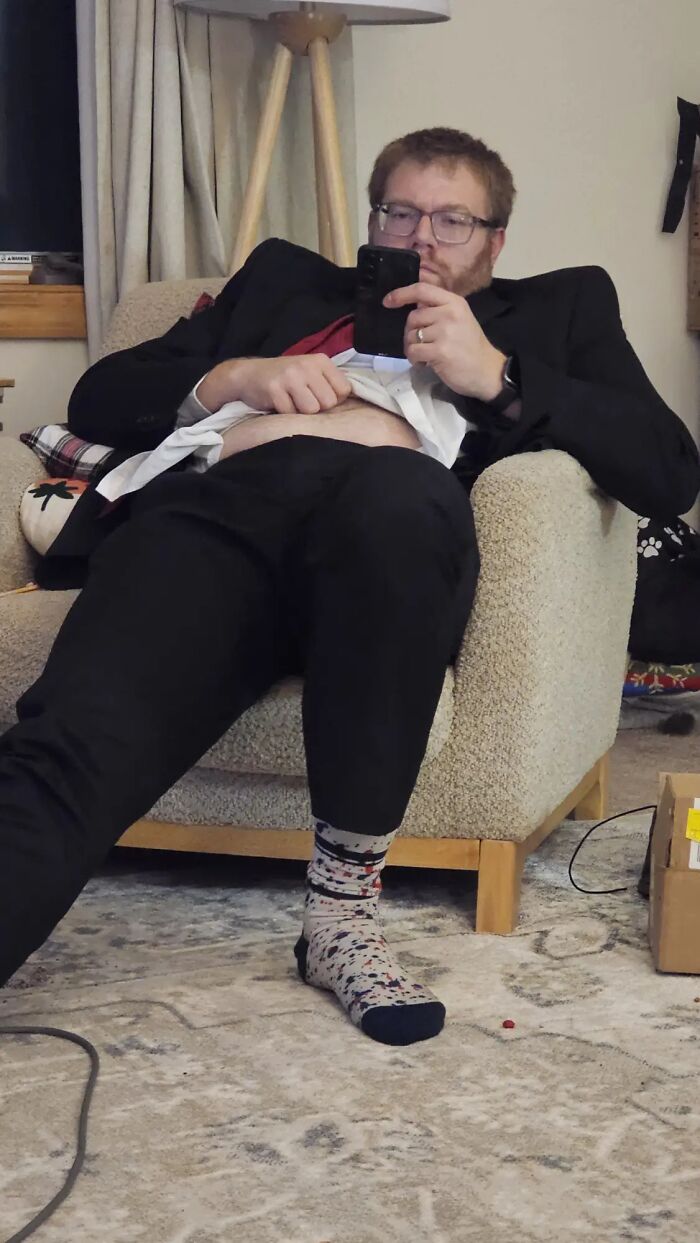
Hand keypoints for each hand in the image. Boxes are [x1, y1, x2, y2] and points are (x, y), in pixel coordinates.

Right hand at [197, 354, 352, 414]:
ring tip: (290, 401)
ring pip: (312, 410)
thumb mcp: (309, 373)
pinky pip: (291, 414)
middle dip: (316, 408)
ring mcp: (290, 376)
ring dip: (300, 412)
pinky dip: (285, 414)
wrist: (248, 374)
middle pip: (328, 403)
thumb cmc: (284, 378)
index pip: (344, 390)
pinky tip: (278, 403)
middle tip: (301, 399)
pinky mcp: (275, 389)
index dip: (332, 399)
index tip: (317, 396)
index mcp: (320, 361)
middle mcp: (307, 365)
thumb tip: (352, 402)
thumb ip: (328, 383)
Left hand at [384, 282, 506, 401]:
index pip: (422, 290)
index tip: (387, 301)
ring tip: (426, 355)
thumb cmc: (471, 347)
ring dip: (412, 348)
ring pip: (411, 335)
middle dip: (410, 332)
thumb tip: (412, 306)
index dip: (401, 294)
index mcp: (454, 302)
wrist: (487, 371)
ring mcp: (445, 332)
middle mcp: (450, 313)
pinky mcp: (440, 351)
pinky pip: (413, 351)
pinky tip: (426, 363)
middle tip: (421, 343)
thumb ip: (438, 310)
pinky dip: (415, 359)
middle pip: (413, 317)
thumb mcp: (459, 319)